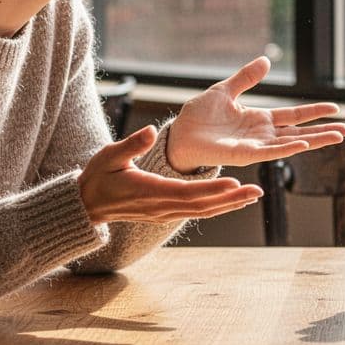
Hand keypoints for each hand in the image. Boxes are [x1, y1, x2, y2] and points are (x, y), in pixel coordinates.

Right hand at [79, 126, 263, 224]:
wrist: (87, 205)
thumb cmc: (98, 177)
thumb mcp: (109, 156)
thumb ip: (132, 145)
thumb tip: (152, 131)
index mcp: (150, 192)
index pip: (187, 193)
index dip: (212, 190)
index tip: (235, 183)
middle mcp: (162, 207)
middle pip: (202, 206)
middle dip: (231, 199)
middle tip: (257, 191)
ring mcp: (164, 213)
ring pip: (202, 211)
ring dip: (229, 204)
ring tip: (253, 195)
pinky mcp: (166, 214)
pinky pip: (196, 212)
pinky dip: (216, 206)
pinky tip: (232, 200)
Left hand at [167, 56, 344, 172]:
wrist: (179, 134)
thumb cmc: (199, 116)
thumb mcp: (226, 90)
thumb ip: (246, 78)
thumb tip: (267, 61)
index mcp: (260, 119)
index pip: (294, 116)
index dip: (314, 112)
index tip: (336, 109)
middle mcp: (262, 134)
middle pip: (300, 132)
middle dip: (323, 131)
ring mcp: (256, 146)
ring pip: (292, 143)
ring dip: (315, 140)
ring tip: (338, 137)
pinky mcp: (244, 154)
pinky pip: (270, 151)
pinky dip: (288, 148)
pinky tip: (304, 144)